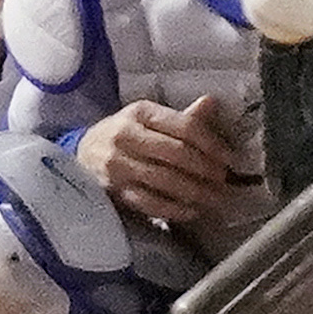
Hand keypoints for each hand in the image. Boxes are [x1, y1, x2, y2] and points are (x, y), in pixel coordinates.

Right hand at [76, 95, 237, 223]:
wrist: (81, 153)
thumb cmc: (125, 133)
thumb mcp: (148, 117)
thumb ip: (182, 116)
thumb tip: (212, 102)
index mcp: (141, 113)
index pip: (184, 126)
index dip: (211, 143)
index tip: (230, 158)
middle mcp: (126, 137)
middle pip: (176, 154)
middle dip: (206, 169)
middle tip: (225, 181)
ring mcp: (118, 167)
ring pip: (164, 181)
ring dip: (195, 192)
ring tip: (216, 199)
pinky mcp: (113, 192)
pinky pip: (149, 203)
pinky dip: (174, 209)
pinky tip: (192, 211)